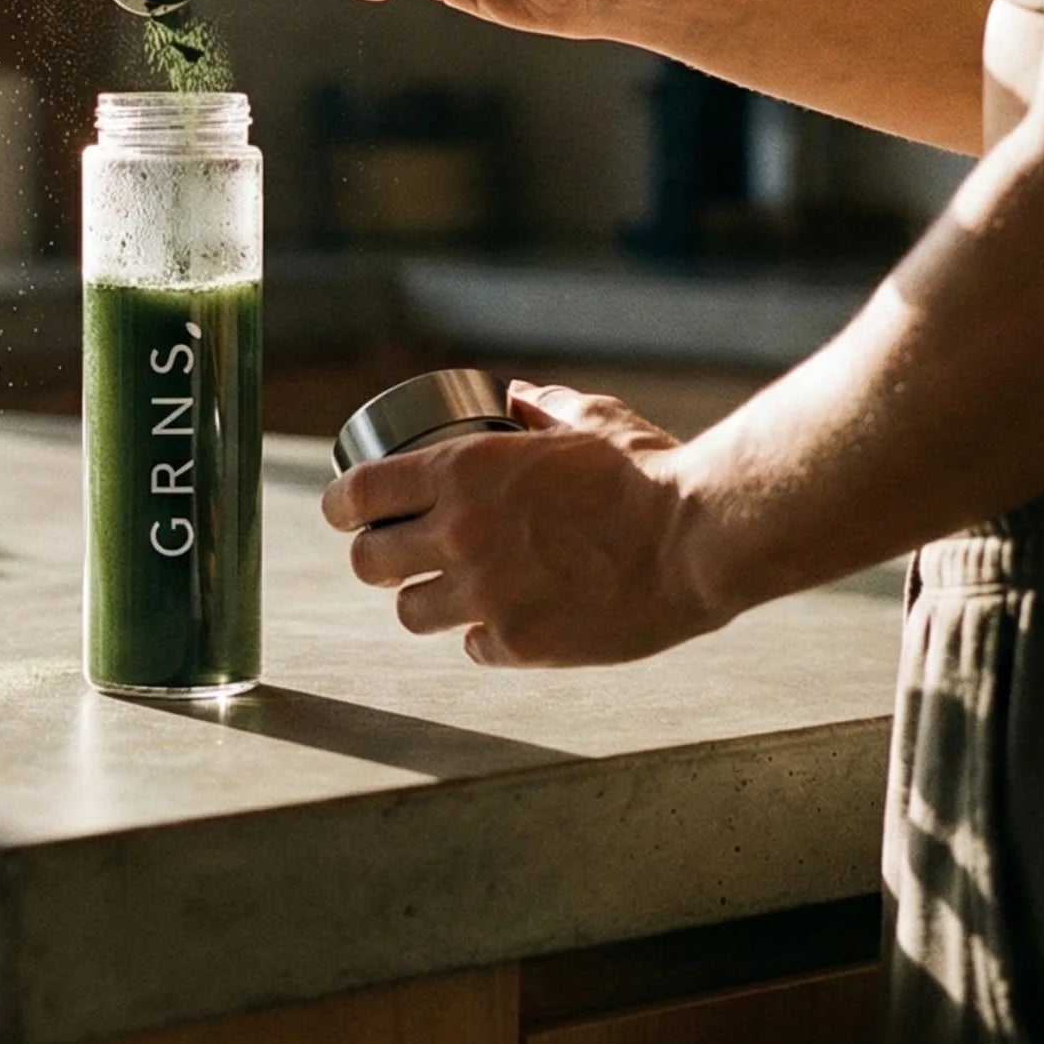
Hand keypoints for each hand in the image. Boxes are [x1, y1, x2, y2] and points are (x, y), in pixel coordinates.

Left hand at [320, 384, 730, 665]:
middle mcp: (462, 535)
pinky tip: (503, 621)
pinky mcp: (522, 644)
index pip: (359, 494)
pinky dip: (482, 637)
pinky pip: (472, 647)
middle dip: (375, 557)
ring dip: (423, 602)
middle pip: (369, 562)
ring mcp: (487, 596)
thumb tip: (513, 395)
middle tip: (395, 555)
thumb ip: (541, 407)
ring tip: (446, 593)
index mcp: (465, 473)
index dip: (342, 506)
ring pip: (410, 614)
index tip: (346, 512)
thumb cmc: (648, 473)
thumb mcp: (590, 420)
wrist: (700, 540)